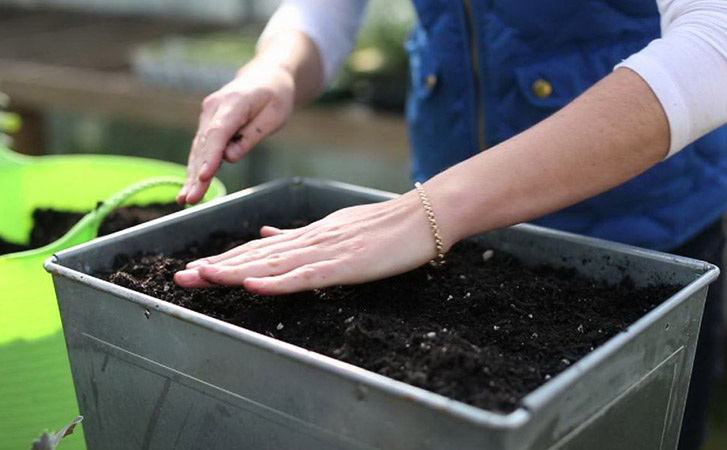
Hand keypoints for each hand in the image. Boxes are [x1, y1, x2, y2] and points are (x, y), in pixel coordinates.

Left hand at [174, 193, 445, 294]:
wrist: (422, 216)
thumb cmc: (385, 226)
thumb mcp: (337, 228)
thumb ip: (300, 235)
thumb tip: (266, 235)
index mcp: (308, 236)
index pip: (258, 250)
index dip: (225, 260)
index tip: (196, 268)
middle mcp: (310, 241)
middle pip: (256, 257)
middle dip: (217, 268)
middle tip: (181, 278)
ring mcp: (326, 251)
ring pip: (272, 264)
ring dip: (235, 273)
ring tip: (202, 278)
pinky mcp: (345, 265)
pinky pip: (306, 276)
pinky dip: (277, 281)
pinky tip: (253, 285)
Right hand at [177, 61, 294, 203]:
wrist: (265, 76)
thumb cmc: (275, 96)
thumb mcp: (275, 115)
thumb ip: (252, 136)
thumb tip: (230, 158)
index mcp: (233, 103)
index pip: (219, 133)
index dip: (210, 157)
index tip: (204, 177)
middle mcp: (213, 108)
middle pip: (204, 145)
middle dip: (196, 174)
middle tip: (190, 199)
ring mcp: (207, 115)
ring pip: (198, 149)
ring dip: (191, 175)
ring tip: (185, 199)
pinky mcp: (208, 123)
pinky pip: (201, 147)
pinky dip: (195, 166)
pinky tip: (188, 186)